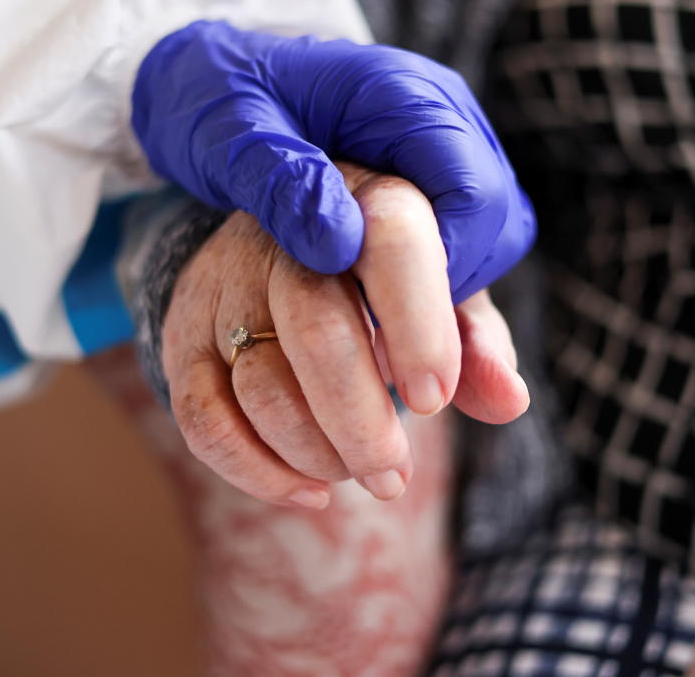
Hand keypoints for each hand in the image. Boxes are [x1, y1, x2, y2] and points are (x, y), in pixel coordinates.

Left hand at [132, 20, 534, 304]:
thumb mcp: (227, 135)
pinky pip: (456, 244)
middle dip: (447, 294)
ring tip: (376, 340)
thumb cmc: (212, 95)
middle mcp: (438, 117)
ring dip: (441, 298)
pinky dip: (430, 292)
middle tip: (382, 348)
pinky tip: (386, 332)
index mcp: (401, 93)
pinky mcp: (424, 181)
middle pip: (495, 222)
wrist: (203, 75)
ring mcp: (437, 150)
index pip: (474, 193)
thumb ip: (283, 183)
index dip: (444, 271)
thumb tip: (344, 246)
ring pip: (486, 240)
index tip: (387, 328)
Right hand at [160, 162, 528, 507]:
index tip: (433, 399)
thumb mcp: (445, 292)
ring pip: (261, 384)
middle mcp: (286, 236)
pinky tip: (309, 492)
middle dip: (360, 421)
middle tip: (392, 476)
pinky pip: (204, 420)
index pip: (391, 240)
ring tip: (360, 472)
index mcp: (367, 203)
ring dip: (318, 452)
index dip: (417, 324)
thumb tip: (509, 401)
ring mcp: (226, 285)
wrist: (284, 244)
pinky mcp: (185, 335)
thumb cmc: (387, 279)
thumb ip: (478, 343)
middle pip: (315, 328)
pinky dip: (258, 471)